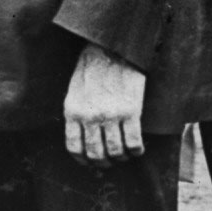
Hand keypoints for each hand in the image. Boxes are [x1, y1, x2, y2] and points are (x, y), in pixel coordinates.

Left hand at [63, 41, 145, 163]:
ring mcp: (111, 115)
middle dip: (104, 163)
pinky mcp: (131, 111)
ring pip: (115, 151)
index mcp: (73, 112)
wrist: (113, 48)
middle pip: (96, 154)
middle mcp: (90, 117)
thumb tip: (82, 136)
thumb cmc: (94, 67)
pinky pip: (133, 142)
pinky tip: (138, 149)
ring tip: (125, 155)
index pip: (75, 148)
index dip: (84, 160)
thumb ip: (77, 113)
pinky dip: (136, 151)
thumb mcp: (75, 90)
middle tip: (110, 162)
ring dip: (121, 158)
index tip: (91, 162)